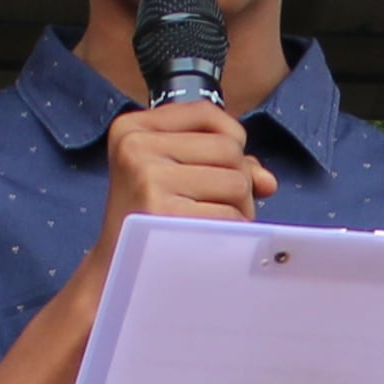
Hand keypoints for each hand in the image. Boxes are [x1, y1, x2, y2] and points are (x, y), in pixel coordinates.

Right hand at [100, 98, 271, 239]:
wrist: (116, 270)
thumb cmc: (149, 219)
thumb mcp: (170, 173)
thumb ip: (221, 162)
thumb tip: (267, 181)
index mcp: (132, 129)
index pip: (205, 113)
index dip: (231, 139)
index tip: (222, 166)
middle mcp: (136, 147)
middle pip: (229, 149)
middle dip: (237, 181)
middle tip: (213, 207)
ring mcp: (148, 179)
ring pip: (237, 182)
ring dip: (238, 209)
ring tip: (210, 224)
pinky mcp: (164, 213)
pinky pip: (230, 216)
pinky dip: (232, 232)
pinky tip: (207, 240)